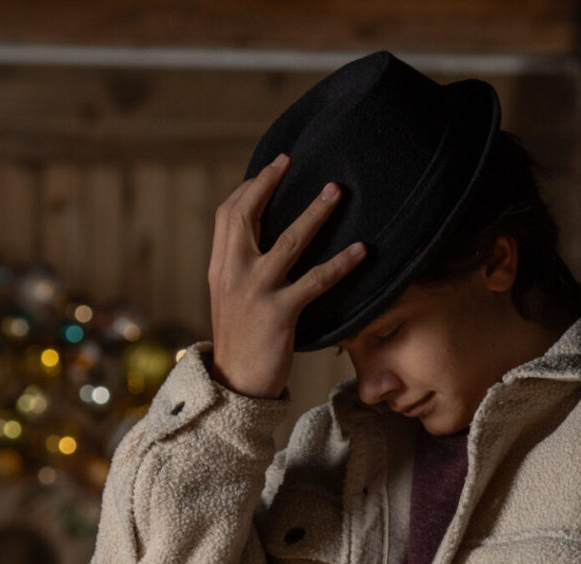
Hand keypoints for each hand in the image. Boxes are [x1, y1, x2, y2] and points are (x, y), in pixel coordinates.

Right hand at [206, 152, 366, 398]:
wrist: (235, 385)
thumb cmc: (240, 341)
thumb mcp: (229, 299)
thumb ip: (241, 269)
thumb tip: (262, 242)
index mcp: (220, 269)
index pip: (228, 215)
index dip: (249, 188)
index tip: (271, 168)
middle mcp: (233, 275)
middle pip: (247, 216)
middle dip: (269, 183)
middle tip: (292, 161)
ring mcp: (255, 292)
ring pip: (288, 241)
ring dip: (315, 212)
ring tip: (336, 191)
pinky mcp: (279, 313)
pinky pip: (316, 281)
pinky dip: (341, 263)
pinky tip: (361, 250)